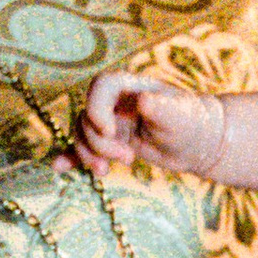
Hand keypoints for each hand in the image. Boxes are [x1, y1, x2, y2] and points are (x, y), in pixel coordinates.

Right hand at [77, 68, 225, 177]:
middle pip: (88, 116)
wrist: (198, 143)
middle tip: (128, 158)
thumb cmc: (192, 123)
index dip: (97, 108)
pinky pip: (83, 148)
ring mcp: (111, 122)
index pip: (101, 85)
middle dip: (100, 143)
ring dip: (90, 155)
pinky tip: (59, 168)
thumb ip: (161, 108)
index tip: (110, 131)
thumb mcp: (180, 117)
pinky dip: (70, 157)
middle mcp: (116, 102)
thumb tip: (143, 101)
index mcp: (130, 87)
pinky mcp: (110, 142)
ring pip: (83, 134)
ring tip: (108, 171)